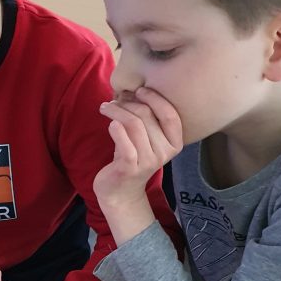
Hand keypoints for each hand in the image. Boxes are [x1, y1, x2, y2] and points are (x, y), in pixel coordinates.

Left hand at [93, 86, 182, 243]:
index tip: (139, 90)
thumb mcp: (145, 137)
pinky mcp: (130, 168)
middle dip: (128, 103)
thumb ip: (145, 117)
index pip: (170, 114)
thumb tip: (133, 90)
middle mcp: (164, 153)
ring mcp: (148, 162)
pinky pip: (124, 142)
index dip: (155, 98)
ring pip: (133, 124)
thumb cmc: (132, 157)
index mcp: (174, 143)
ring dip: (117, 111)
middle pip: (147, 115)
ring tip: (106, 107)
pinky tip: (109, 122)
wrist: (120, 191)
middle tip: (115, 101)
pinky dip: (115, 127)